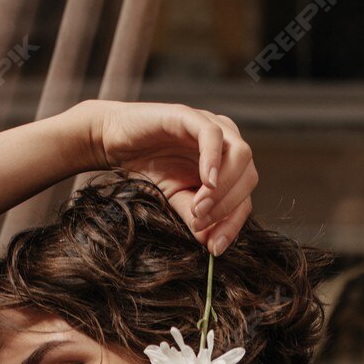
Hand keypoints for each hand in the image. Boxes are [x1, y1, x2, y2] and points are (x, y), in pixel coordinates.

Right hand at [85, 100, 257, 254]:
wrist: (114, 141)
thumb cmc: (148, 167)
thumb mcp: (174, 199)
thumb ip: (194, 216)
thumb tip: (210, 242)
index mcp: (228, 166)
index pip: (244, 197)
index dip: (232, 224)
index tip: (214, 247)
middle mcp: (227, 144)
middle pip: (249, 177)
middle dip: (227, 207)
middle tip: (199, 223)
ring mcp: (212, 126)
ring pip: (241, 155)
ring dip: (224, 187)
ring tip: (198, 207)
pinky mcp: (191, 116)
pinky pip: (212, 135)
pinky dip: (213, 161)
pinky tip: (207, 183)